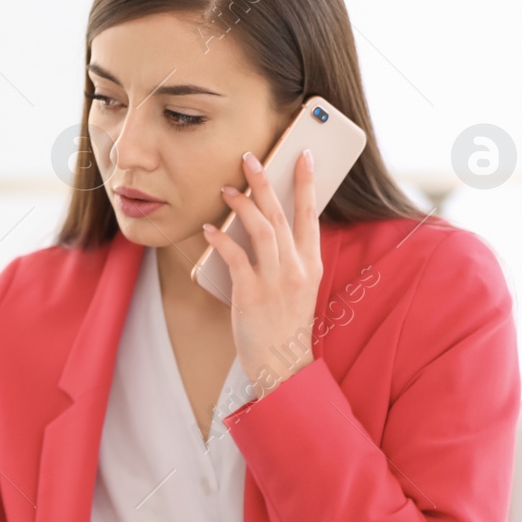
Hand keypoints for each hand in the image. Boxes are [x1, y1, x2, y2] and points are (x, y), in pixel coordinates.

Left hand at [201, 149, 322, 399]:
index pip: (311, 215)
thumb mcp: (299, 287)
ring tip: (227, 188)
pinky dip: (221, 240)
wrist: (282, 364)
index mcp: (312, 264)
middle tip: (250, 157)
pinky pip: (235, 258)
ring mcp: (275, 281)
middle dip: (266, 183)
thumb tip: (269, 223)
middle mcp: (297, 269)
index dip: (307, 184)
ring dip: (243, 205)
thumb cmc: (284, 323)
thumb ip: (290, 257)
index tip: (303, 156)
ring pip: (261, 230)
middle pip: (281, 215)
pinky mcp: (251, 295)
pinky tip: (209, 228)